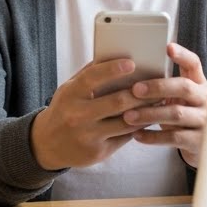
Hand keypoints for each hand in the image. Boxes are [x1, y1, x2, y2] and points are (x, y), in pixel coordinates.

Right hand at [30, 58, 157, 170]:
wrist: (47, 144)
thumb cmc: (64, 109)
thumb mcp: (69, 89)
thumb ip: (89, 74)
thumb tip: (114, 55)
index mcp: (71, 95)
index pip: (93, 78)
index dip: (113, 69)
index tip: (132, 63)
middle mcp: (78, 115)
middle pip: (116, 102)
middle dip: (140, 93)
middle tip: (157, 84)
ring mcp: (89, 136)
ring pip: (126, 122)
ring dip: (146, 111)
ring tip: (159, 100)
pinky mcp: (98, 152)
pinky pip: (124, 137)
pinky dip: (139, 126)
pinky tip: (149, 118)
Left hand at [122, 42, 206, 166]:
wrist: (201, 145)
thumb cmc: (182, 114)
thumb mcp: (180, 97)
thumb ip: (166, 85)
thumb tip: (131, 70)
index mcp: (199, 84)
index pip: (194, 64)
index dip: (183, 55)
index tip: (168, 47)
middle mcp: (205, 99)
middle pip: (184, 87)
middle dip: (158, 87)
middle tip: (134, 89)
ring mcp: (204, 120)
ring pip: (176, 114)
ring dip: (150, 114)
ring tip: (127, 116)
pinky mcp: (198, 141)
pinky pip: (174, 137)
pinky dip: (153, 137)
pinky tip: (136, 135)